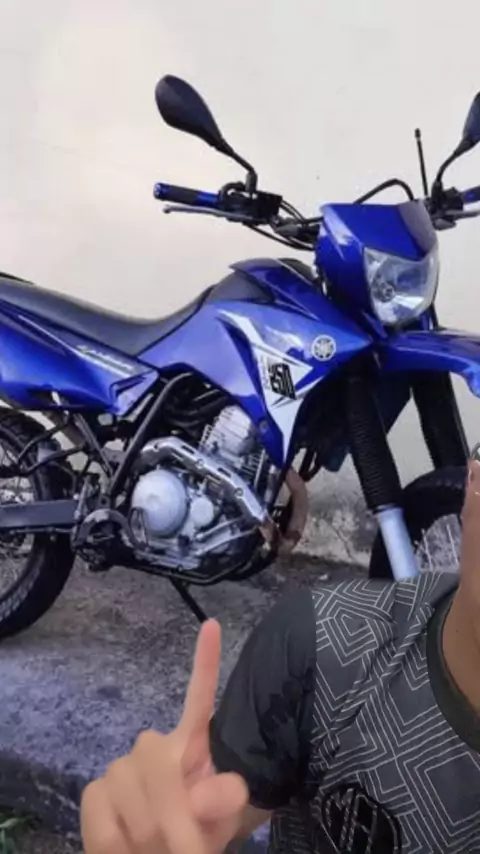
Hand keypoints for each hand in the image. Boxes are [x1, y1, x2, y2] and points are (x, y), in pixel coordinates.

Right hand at [80, 619, 248, 853]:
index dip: (206, 662)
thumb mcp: (222, 821)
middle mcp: (154, 747)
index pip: (200, 699)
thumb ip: (224, 800)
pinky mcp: (95, 794)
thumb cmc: (197, 835)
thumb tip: (224, 788)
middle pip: (156, 757)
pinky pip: (105, 818)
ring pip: (129, 792)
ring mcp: (121, 769)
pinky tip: (130, 851)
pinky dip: (119, 846)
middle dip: (173, 813)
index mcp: (192, 745)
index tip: (212, 624)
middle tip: (187, 849)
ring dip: (149, 837)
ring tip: (160, 851)